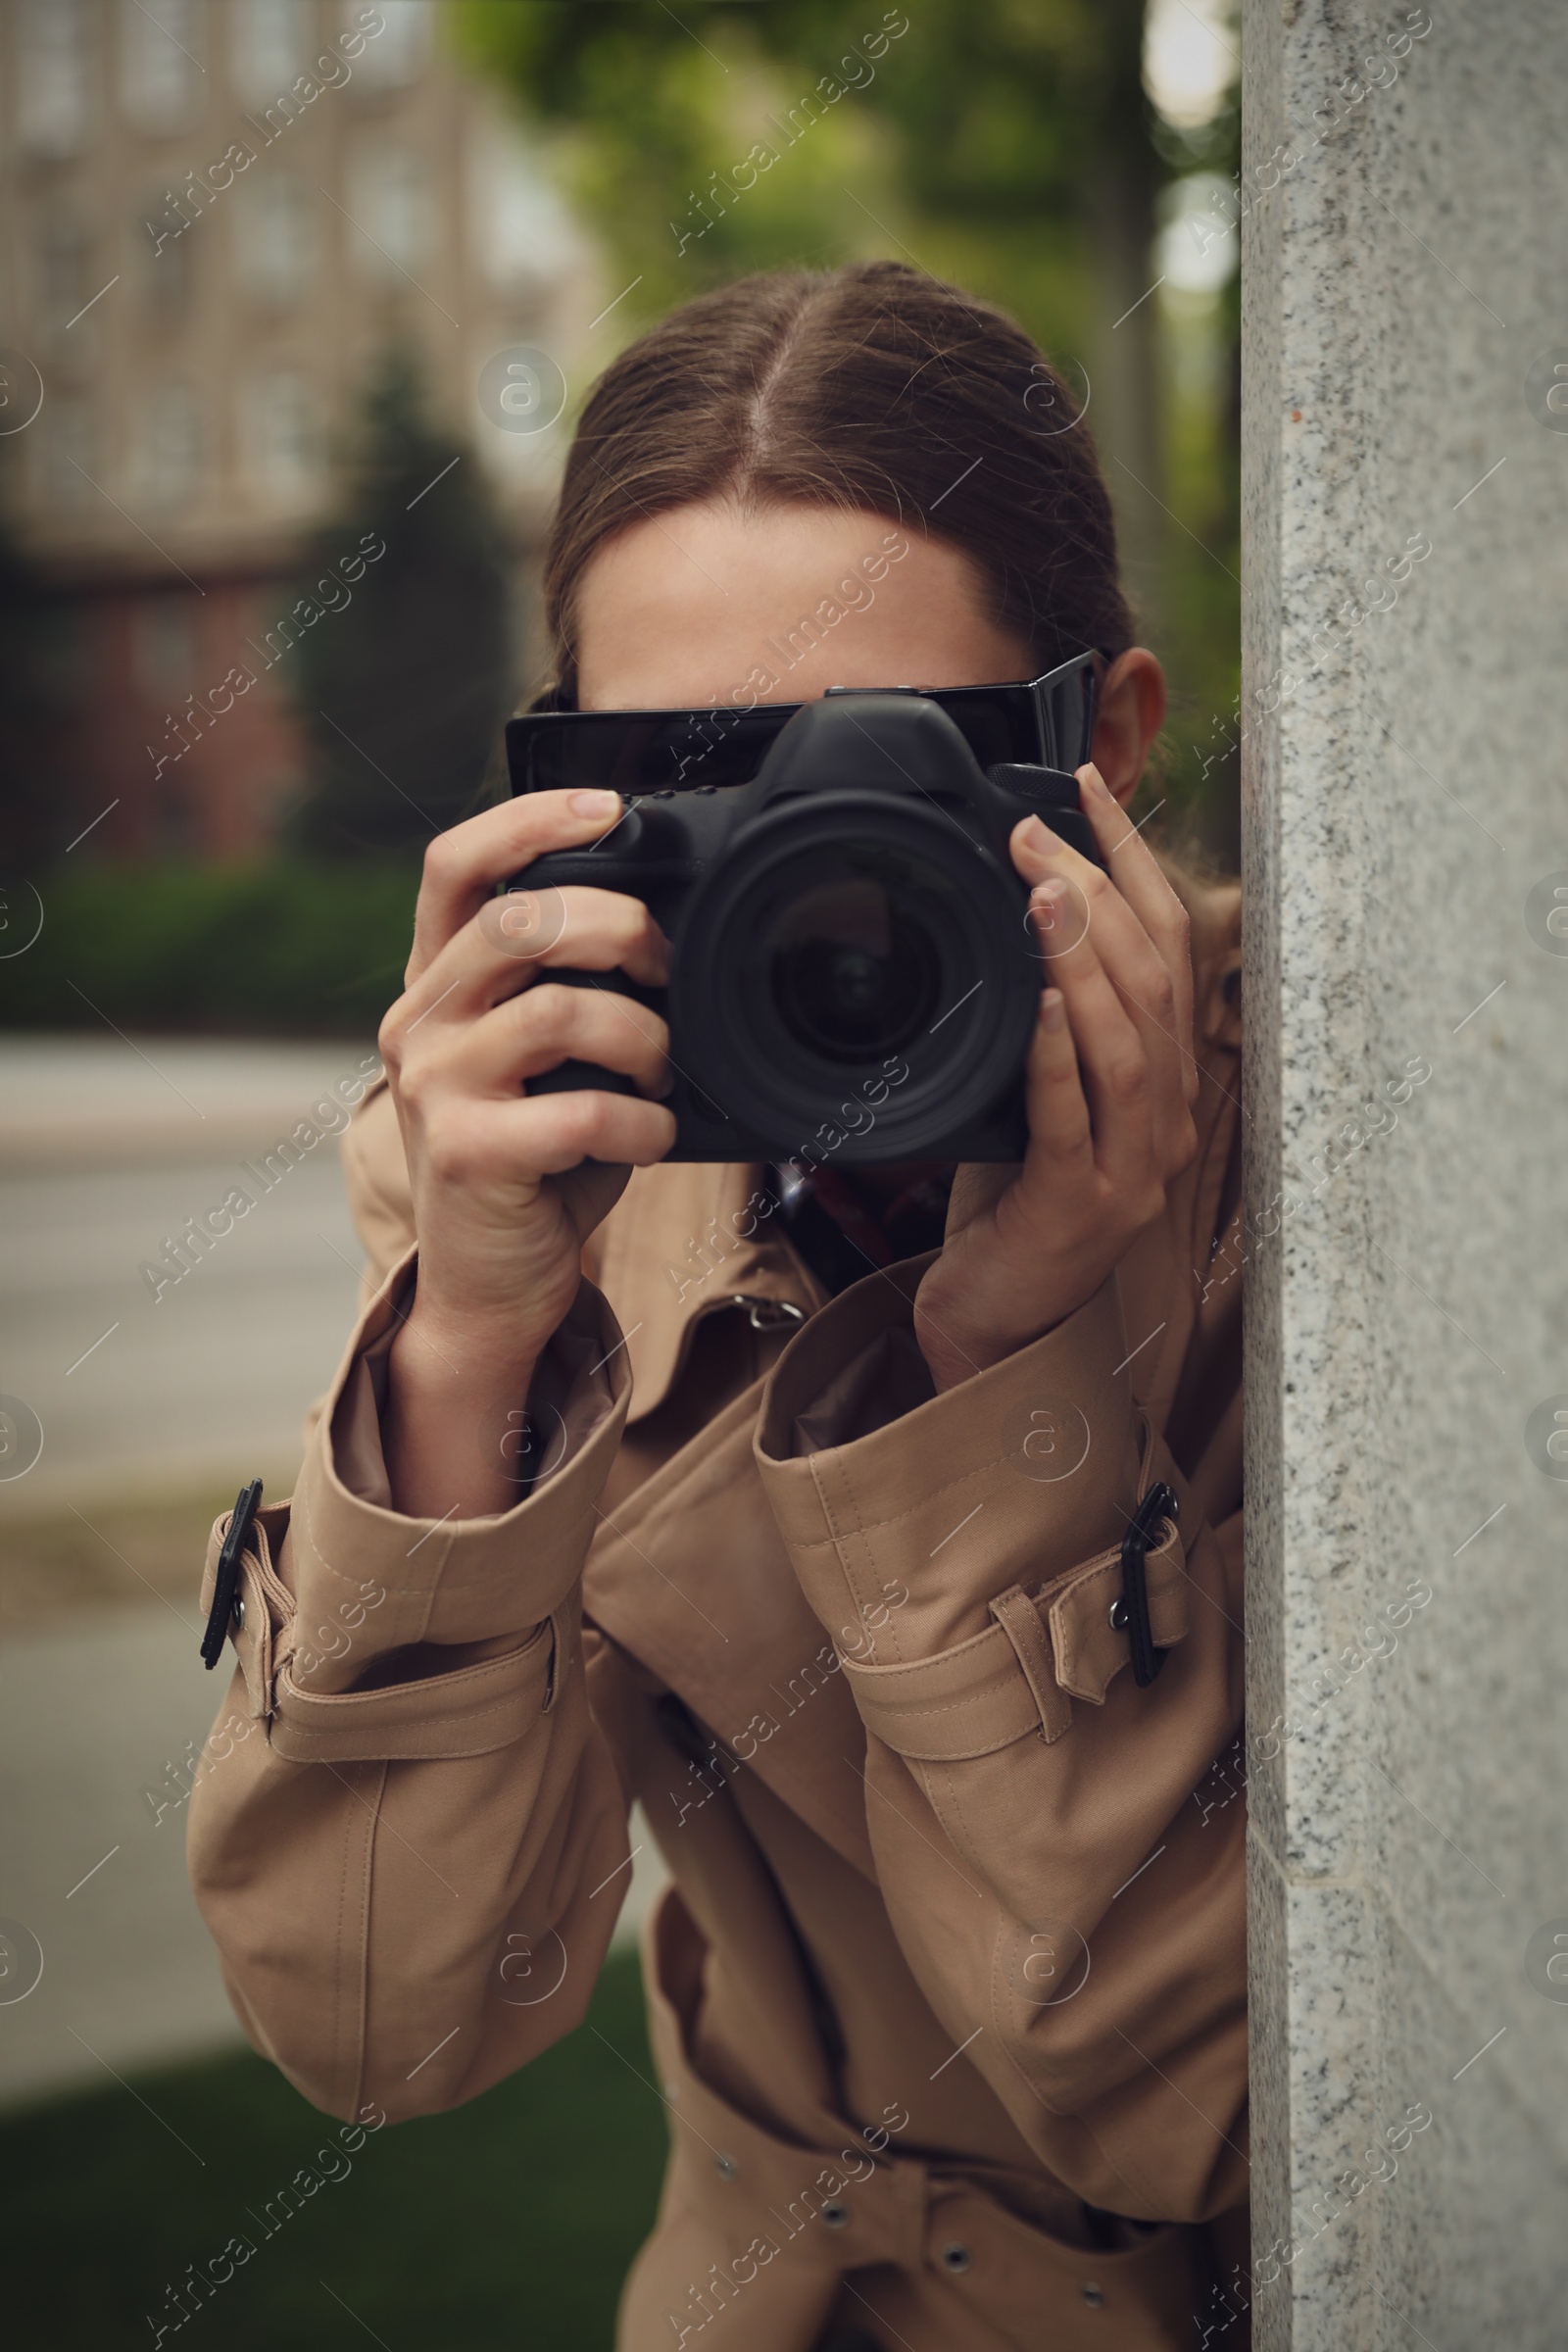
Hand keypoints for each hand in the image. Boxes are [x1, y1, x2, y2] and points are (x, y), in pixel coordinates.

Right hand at [376, 789, 674, 1513]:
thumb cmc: (538, 1160)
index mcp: (438, 984)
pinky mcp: (465, 1154)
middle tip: (665, 969)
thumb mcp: (548, 1058)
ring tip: (664, 1069)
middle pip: (516, 922)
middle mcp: (420, 1023)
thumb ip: (572, 988)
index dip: (529, 820)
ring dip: (642, 1033)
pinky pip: (578, 1111)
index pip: (455, 865)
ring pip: (555, 1010)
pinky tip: (652, 1135)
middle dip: (617, 928)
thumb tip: (671, 929)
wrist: (489, 1283)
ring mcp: (434, 1088)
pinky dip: (640, 1119)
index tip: (609, 807)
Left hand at [912, 763, 1198, 1392]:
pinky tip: (1038, 1008)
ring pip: (1127, 1043)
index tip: (1089, 790)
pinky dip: (1058, 1057)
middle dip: (1099, 891)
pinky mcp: (1082, 1209)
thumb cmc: (1012, 1205)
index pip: (1167, 946)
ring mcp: (1132, 1168)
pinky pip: (1076, 1121)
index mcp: (1164, 1081)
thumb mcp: (1037, 1094)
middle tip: (1037, 829)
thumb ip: (1044, 1019)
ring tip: (1043, 892)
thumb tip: (1011, 911)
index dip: (1135, 861)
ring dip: (1084, 958)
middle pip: (1153, 981)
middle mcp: (1165, 1119)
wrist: (994, 1323)